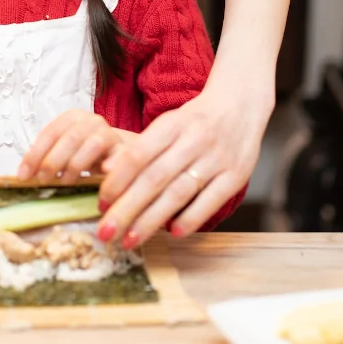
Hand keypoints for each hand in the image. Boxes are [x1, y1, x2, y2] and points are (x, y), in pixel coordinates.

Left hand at [17, 109, 131, 183]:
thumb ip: (44, 158)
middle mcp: (92, 121)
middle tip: (43, 180)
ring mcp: (110, 134)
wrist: (118, 152)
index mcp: (72, 118)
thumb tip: (23, 176)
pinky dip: (113, 163)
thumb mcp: (62, 152)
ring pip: (93, 145)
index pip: (50, 133)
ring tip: (66, 181)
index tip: (24, 176)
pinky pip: (121, 156)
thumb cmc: (84, 154)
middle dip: (54, 161)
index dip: (35, 154)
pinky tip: (103, 173)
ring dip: (76, 165)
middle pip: (70, 138)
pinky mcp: (126, 150)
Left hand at [96, 80, 268, 248]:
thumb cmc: (195, 120)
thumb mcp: (168, 124)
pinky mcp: (237, 175)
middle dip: (127, 209)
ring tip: (131, 240)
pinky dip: (190, 218)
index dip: (117, 181)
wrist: (242, 103)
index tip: (100, 204)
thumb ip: (141, 146)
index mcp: (172, 124)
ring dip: (151, 220)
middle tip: (105, 233)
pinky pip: (211, 201)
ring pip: (178, 193)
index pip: (138, 155)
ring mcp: (217, 158)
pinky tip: (172, 233)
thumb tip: (106, 168)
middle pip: (154, 178)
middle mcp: (194, 140)